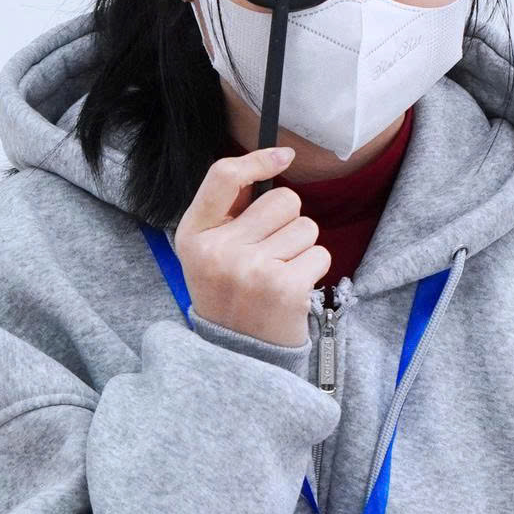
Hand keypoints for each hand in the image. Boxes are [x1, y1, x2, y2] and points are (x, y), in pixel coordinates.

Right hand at [171, 147, 329, 346]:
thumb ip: (229, 210)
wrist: (238, 357)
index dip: (258, 160)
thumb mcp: (209, 251)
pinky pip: (320, 252)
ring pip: (306, 226)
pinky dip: (313, 268)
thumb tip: (272, 161)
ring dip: (301, 247)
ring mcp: (252, 269)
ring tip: (279, 274)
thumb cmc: (229, 294)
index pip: (223, 176)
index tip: (283, 156)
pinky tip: (292, 289)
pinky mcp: (285, 288)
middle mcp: (220, 250)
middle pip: (282, 199)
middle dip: (287, 220)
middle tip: (270, 253)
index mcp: (193, 235)